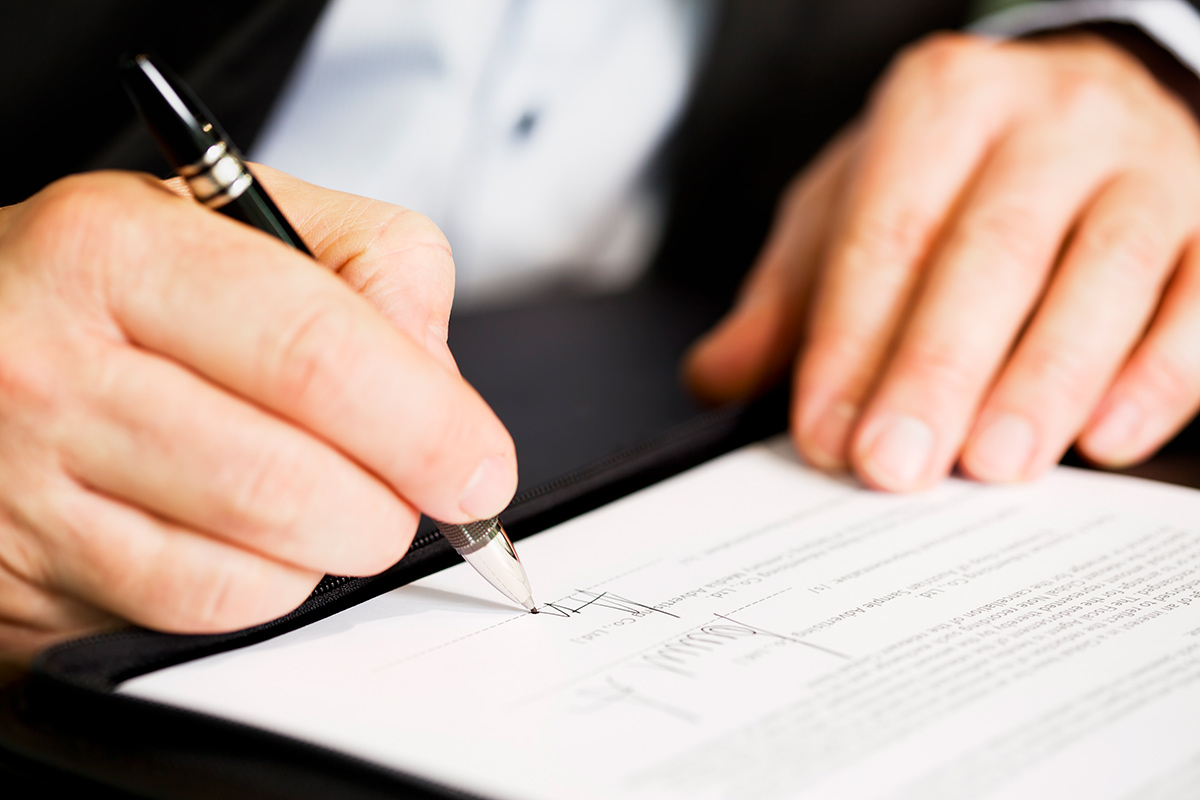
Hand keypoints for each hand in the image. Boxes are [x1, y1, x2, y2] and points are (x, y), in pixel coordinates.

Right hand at [0, 167, 515, 665]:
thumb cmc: (125, 282)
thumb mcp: (242, 216)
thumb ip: (372, 266)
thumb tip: (442, 388)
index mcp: (118, 250)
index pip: (315, 356)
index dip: (427, 425)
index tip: (479, 466)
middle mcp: (54, 369)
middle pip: (288, 483)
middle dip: (395, 504)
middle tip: (423, 489)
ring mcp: (29, 488)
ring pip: (251, 569)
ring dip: (334, 548)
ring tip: (331, 495)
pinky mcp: (32, 583)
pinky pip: (200, 615)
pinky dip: (269, 587)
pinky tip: (258, 535)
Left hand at [686, 32, 1199, 490]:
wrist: (1088, 103)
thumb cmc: (956, 173)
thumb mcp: (853, 206)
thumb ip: (789, 296)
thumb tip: (716, 377)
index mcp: (941, 106)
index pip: (887, 234)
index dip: (850, 342)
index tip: (826, 434)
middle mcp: (1049, 119)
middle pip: (990, 252)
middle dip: (937, 369)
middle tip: (895, 465)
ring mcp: (1145, 163)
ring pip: (1101, 275)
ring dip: (1043, 381)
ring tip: (992, 465)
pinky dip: (1158, 374)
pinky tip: (1107, 438)